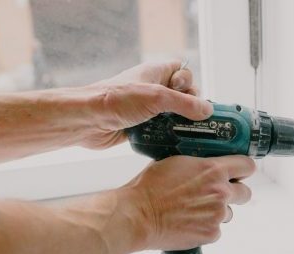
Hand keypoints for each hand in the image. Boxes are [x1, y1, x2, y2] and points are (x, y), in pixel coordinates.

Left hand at [74, 61, 213, 148]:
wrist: (87, 121)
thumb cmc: (116, 100)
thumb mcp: (157, 98)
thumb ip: (185, 104)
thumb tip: (207, 110)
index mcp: (156, 72)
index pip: (183, 72)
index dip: (189, 83)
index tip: (186, 95)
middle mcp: (152, 88)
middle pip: (182, 96)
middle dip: (188, 109)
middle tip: (186, 118)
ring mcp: (146, 108)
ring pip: (173, 115)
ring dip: (179, 125)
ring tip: (182, 133)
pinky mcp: (141, 126)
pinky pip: (162, 130)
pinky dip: (168, 136)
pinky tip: (171, 142)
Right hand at [122, 155, 255, 250]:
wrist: (137, 215)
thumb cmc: (149, 188)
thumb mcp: (176, 163)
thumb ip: (198, 165)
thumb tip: (204, 166)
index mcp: (213, 170)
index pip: (247, 166)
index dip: (243, 170)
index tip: (239, 173)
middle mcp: (221, 192)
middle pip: (245, 193)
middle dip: (234, 194)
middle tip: (216, 196)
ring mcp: (217, 214)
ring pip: (227, 213)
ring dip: (216, 212)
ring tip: (193, 212)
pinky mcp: (211, 233)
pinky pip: (216, 230)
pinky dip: (205, 228)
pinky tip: (188, 224)